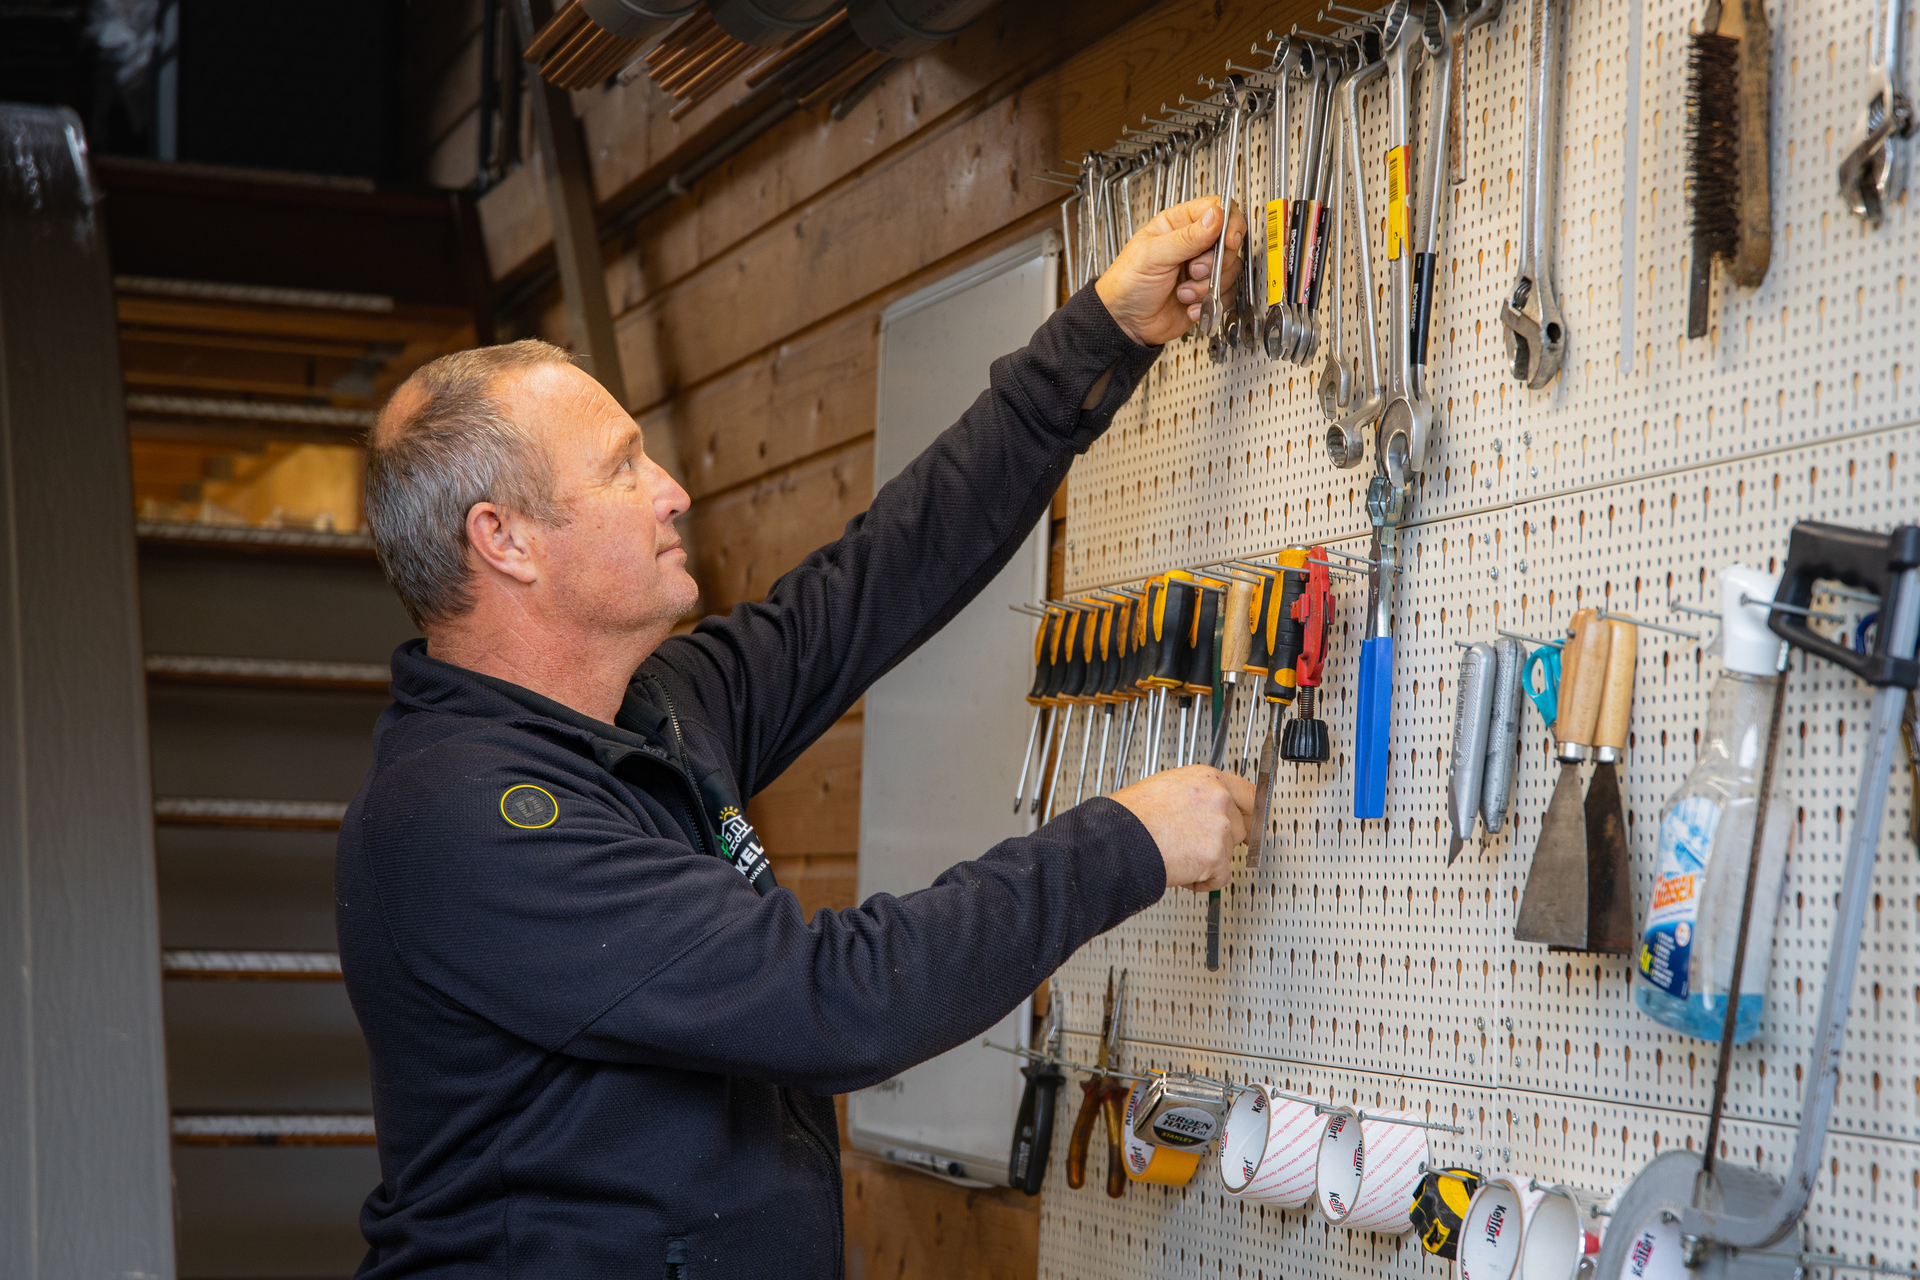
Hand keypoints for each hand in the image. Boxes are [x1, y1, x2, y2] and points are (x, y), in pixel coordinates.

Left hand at [1093, 196, 1247, 346]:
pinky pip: (1226, 294)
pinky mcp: (1206, 293)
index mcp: (1177, 225)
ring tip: (1183, 293)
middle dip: (1212, 262)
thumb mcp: (1153, 255)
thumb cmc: (1127, 284)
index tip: (1227, 241)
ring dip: (1206, 286)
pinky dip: (1209, 303)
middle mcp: (1193, 245)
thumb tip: (1216, 216)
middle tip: (1192, 271)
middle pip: (1228, 243)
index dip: (1228, 223)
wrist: (1124, 323)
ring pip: (1230, 270)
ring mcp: (1201, 270)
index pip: (1216, 209)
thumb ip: (1187, 236)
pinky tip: (1188, 305)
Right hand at [1108, 765, 1253, 892]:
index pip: (1248, 793)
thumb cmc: (1131, 817)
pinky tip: (1182, 872)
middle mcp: (1218, 799)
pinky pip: (1221, 877)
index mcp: (1206, 779)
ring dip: (1209, 861)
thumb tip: (1206, 807)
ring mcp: (1219, 828)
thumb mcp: (1166, 788)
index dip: (1249, 811)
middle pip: (1241, 827)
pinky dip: (1203, 882)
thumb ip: (1196, 796)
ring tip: (1179, 856)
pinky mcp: (1216, 857)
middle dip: (1223, 841)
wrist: (1120, 840)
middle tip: (1198, 846)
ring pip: (1229, 853)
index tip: (1251, 821)